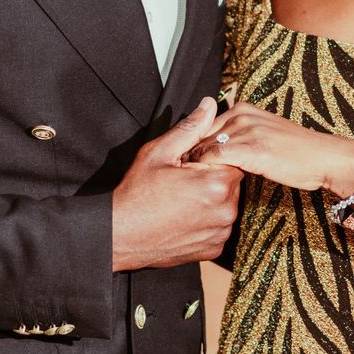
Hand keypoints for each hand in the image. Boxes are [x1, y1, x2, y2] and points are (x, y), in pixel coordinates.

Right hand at [111, 98, 242, 271]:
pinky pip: (219, 227)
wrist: (120, 235)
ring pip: (226, 205)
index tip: (191, 163)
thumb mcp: (160, 152)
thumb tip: (209, 105)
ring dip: (211, 200)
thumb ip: (191, 128)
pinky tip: (184, 218)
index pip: (232, 159)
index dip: (211, 158)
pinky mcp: (213, 248)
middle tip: (183, 182)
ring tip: (181, 201)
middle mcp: (226, 210)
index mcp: (217, 183)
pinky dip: (207, 221)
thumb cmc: (137, 194)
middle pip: (232, 182)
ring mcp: (220, 232)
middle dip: (213, 178)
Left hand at [189, 103, 353, 198]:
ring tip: (183, 187)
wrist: (324, 157)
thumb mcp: (263, 137)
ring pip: (202, 147)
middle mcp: (240, 114)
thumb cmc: (295, 154)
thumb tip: (213, 150)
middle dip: (185, 157)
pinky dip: (204, 172)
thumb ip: (238, 138)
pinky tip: (201, 187)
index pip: (201, 125)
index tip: (179, 168)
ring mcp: (246, 130)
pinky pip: (215, 159)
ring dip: (191, 167)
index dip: (188, 148)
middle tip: (174, 180)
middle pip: (198, 135)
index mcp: (241, 109)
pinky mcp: (251, 148)